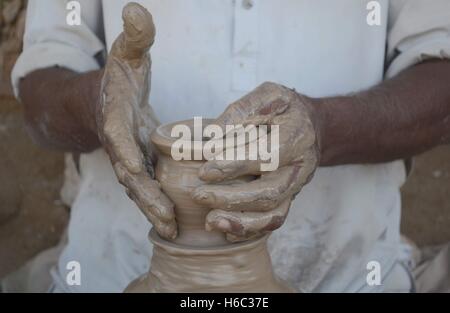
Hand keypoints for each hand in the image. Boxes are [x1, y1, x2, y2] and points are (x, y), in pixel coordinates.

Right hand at [97, 3, 176, 239]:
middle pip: (130, 175)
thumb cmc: (118, 77)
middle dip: (146, 197)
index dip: (126, 153)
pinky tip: (177, 224)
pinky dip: (160, 206)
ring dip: (154, 210)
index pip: (117, 138)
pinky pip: (150, 190)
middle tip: (167, 218)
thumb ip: (135, 37)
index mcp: (115, 119)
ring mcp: (131, 159)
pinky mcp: (143, 167)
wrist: (107, 100)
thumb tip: (138, 9)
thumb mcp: (127, 54)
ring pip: (140, 190)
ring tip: (173, 231)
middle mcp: (120, 145)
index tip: (137, 171)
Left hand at [192, 82, 319, 241]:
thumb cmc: (285, 109)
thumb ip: (242, 111)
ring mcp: (296, 187)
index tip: (203, 170)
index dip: (235, 165)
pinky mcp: (288, 199)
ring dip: (241, 222)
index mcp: (297, 137)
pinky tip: (223, 229)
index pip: (267, 155)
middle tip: (198, 195)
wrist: (310, 126)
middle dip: (232, 198)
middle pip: (270, 192)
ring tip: (210, 222)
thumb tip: (213, 135)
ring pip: (273, 214)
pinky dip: (248, 229)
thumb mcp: (269, 95)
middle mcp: (300, 167)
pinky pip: (272, 221)